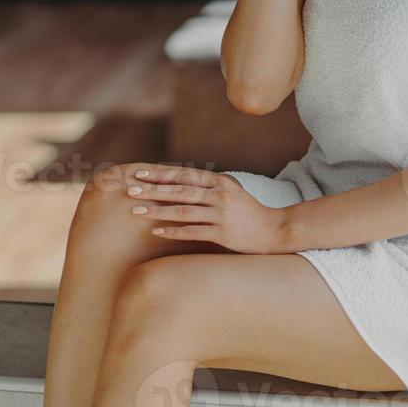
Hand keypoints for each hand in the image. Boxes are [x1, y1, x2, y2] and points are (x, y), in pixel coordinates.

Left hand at [125, 164, 291, 254]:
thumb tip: (180, 182)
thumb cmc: (248, 212)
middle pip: (180, 190)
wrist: (275, 231)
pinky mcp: (223, 233)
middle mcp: (219, 195)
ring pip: (183, 210)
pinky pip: (192, 232)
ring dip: (158, 210)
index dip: (161, 174)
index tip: (140, 173)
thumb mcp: (231, 192)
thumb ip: (208, 187)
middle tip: (131, 189)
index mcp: (220, 181)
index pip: (184, 175)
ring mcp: (221, 214)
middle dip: (153, 190)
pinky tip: (157, 231)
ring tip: (137, 210)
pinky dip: (173, 231)